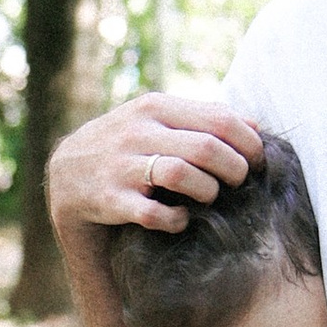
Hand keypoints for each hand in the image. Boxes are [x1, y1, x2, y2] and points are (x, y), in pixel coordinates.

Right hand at [47, 93, 261, 236]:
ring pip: (183, 175)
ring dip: (208, 191)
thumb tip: (256, 125)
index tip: (257, 161)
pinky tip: (181, 218)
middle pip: (207, 148)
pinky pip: (155, 213)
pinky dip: (176, 219)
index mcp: (156, 107)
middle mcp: (138, 132)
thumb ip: (204, 118)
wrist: (68, 174)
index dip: (249, 144)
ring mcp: (123, 166)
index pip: (220, 120)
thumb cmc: (129, 145)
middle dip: (235, 170)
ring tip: (210, 197)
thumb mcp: (158, 119)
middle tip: (239, 183)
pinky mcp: (111, 199)